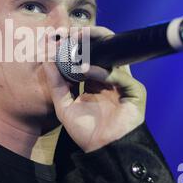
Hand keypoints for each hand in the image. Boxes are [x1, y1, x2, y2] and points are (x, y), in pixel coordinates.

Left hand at [42, 26, 146, 152]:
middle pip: (103, 51)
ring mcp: (123, 83)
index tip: (60, 36)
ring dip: (96, 47)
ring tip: (77, 41)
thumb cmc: (86, 131)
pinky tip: (86, 70)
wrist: (102, 150)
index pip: (88, 56)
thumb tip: (47, 61)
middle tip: (71, 32)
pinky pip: (119, 75)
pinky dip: (102, 71)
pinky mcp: (134, 91)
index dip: (76, 46)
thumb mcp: (64, 106)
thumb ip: (56, 84)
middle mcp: (110, 79)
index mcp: (95, 81)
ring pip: (114, 56)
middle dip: (88, 38)